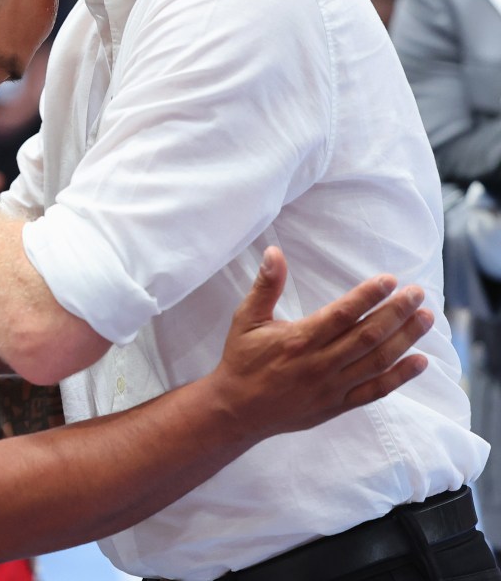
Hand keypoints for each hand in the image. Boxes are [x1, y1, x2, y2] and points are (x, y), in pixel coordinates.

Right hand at [210, 247, 430, 441]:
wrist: (238, 410)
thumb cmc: (242, 360)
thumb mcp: (246, 318)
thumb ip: (266, 286)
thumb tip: (274, 252)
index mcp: (299, 339)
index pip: (343, 314)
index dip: (368, 296)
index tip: (390, 280)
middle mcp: (320, 363)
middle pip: (368, 336)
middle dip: (397, 312)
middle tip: (418, 293)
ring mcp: (332, 387)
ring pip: (377, 361)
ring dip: (405, 339)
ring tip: (425, 319)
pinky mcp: (338, 405)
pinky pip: (375, 391)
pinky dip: (400, 377)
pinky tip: (420, 362)